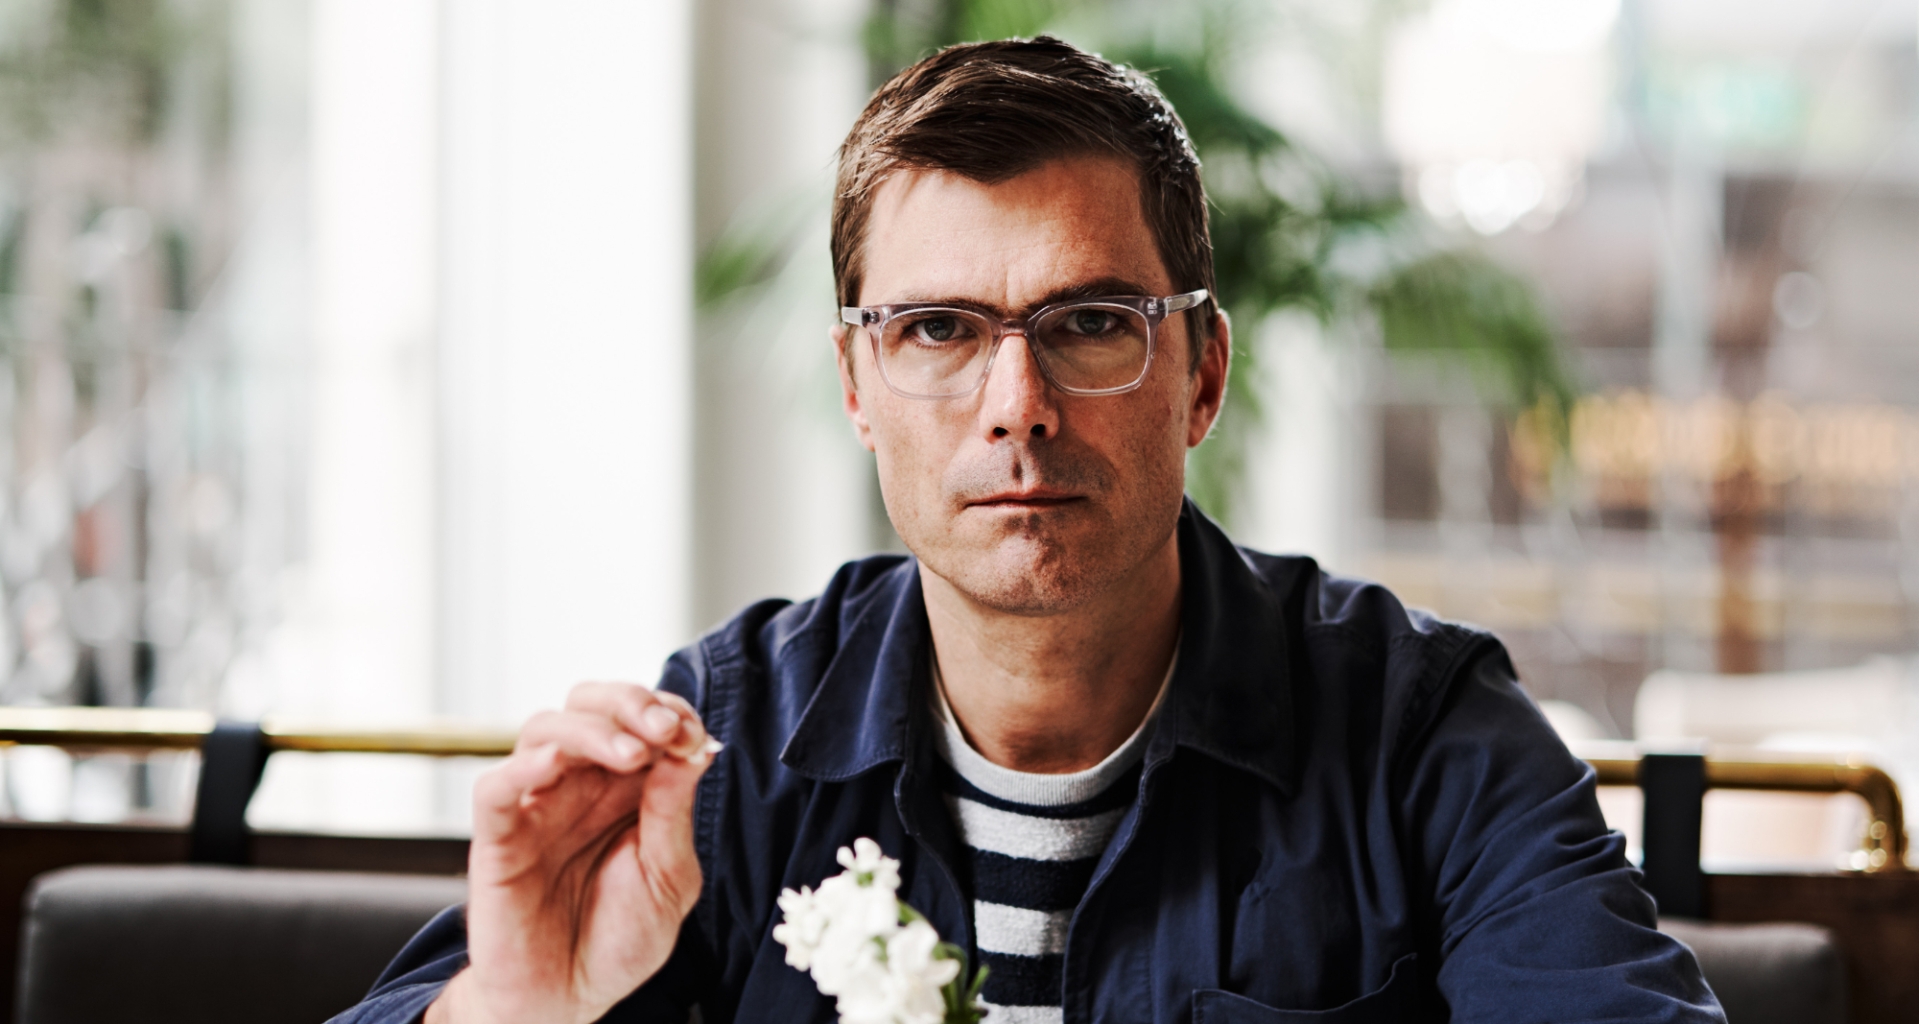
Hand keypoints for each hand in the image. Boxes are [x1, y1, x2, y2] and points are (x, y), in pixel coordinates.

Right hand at [427, 683, 718, 1023]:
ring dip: (590, 729)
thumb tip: (694, 748)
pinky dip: (522, 767)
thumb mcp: (670, 879)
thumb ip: (674, 814)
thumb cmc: (621, 938)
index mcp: (627, 787)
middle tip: (664, 727)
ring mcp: (537, 806)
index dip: (668, 713)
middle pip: (589, 705)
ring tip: (632, 754)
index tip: (694, 735)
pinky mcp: (498, 840)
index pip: (641, 719)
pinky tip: (555, 766)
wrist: (570, 1000)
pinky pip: (495, 788)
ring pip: (543, 730)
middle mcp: (579, 785)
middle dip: (629, 702)